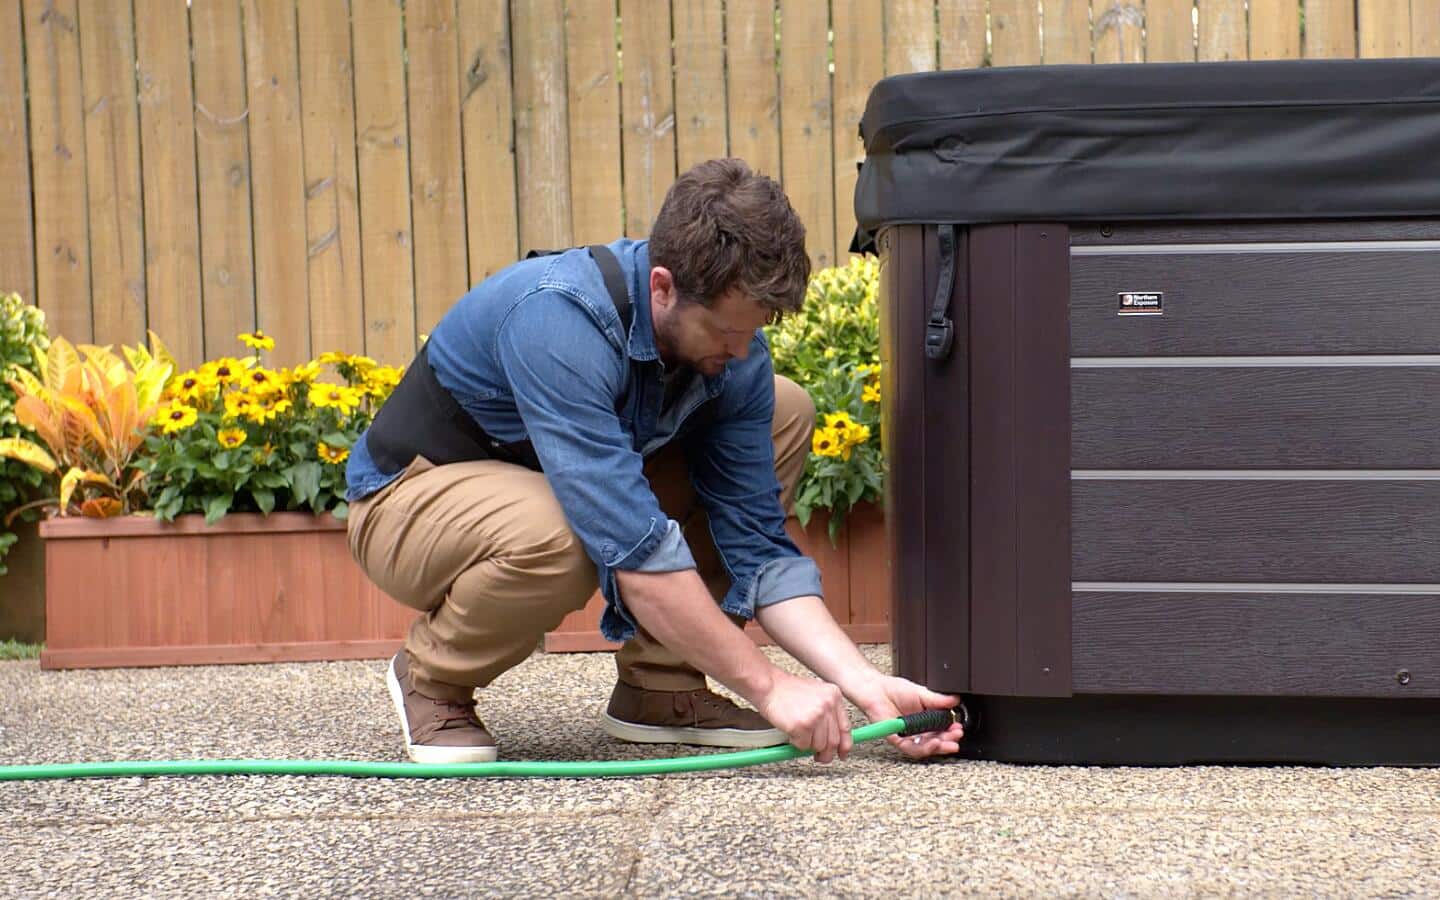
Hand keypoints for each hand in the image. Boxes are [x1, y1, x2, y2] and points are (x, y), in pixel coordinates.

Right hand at [755, 670, 851, 762]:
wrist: (768, 684)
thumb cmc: (786, 690)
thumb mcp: (815, 694)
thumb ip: (827, 713)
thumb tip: (833, 738)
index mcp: (834, 695)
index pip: (846, 728)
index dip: (844, 745)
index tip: (842, 754)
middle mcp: (828, 705)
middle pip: (833, 741)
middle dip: (825, 753)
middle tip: (819, 756)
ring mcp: (816, 715)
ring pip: (818, 745)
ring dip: (808, 746)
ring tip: (799, 735)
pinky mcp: (802, 725)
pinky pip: (803, 746)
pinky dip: (796, 744)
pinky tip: (791, 732)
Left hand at [847, 674, 964, 758]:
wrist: (876, 689)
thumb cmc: (895, 690)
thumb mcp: (922, 693)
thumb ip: (938, 700)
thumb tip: (955, 701)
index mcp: (925, 719)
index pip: (941, 730)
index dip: (951, 731)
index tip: (959, 728)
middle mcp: (917, 730)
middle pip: (936, 741)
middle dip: (948, 741)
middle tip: (957, 736)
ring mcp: (908, 736)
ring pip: (925, 747)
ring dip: (939, 747)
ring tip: (949, 743)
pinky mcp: (897, 739)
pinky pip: (911, 748)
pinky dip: (924, 747)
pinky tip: (933, 743)